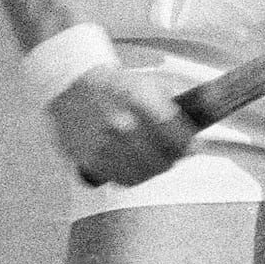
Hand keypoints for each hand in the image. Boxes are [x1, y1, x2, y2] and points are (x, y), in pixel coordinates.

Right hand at [47, 63, 196, 188]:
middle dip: (171, 158)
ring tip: (151, 159)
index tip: (192, 147)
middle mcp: (121, 125)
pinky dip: (130, 175)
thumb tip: (194, 143)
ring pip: (142, 175)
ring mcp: (103, 145)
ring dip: (151, 169)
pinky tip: (130, 163)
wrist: (71, 85)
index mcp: (139, 101)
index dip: (188, 146)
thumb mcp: (148, 85)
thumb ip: (172, 112)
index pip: (177, 138)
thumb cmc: (114, 85)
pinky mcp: (88, 160)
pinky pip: (120, 179)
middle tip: (171, 153)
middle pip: (162, 161)